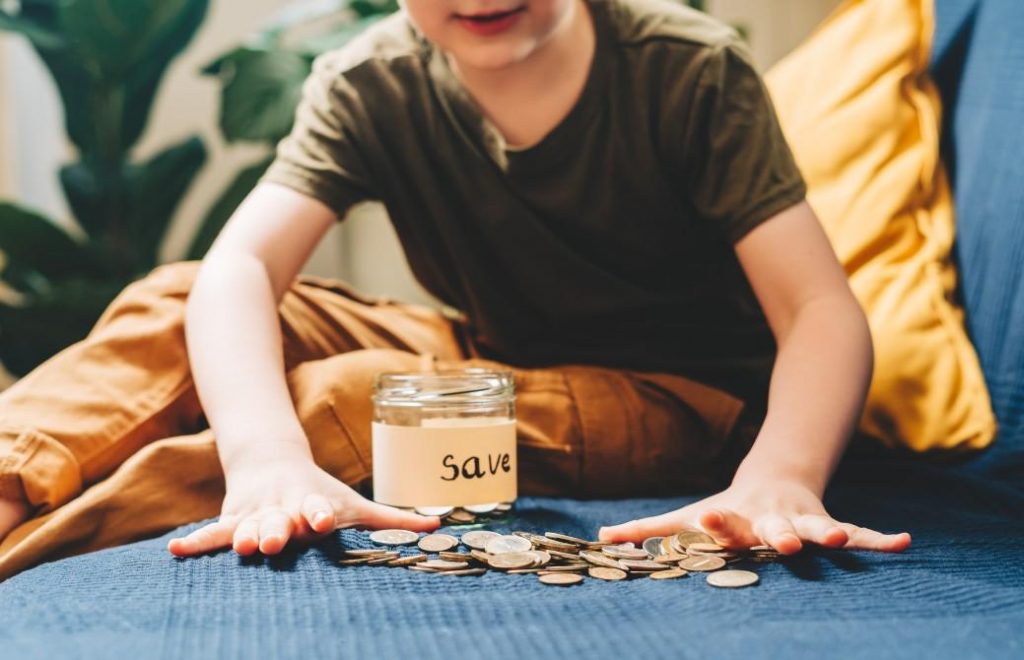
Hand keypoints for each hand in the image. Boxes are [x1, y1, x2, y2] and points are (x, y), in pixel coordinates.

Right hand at [167, 456, 438, 556]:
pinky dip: (196, 541)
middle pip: (278, 518)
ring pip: (246, 525)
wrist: (271, 460)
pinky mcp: (232, 519)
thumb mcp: (354, 502)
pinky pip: (214, 532)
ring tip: (240, 545)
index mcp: (312, 501)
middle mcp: (282, 506)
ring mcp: (254, 512)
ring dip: (242, 535)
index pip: (317, 507)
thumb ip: (393, 519)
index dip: (318, 513)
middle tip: (275, 539)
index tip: (320, 520)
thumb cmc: (320, 493)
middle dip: (276, 528)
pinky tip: (176, 551)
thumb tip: (439, 525)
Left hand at [598, 477, 910, 554]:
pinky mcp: (828, 520)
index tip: (711, 523)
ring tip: (843, 538)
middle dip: (778, 534)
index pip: (723, 524)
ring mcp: (801, 518)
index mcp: (734, 520)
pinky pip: (860, 529)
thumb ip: (646, 530)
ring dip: (829, 533)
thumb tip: (599, 537)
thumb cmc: (723, 510)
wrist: (772, 475)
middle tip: (784, 541)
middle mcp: (768, 517)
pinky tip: (905, 544)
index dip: (718, 525)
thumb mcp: (686, 516)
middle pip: (772, 527)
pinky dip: (881, 539)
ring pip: (817, 526)